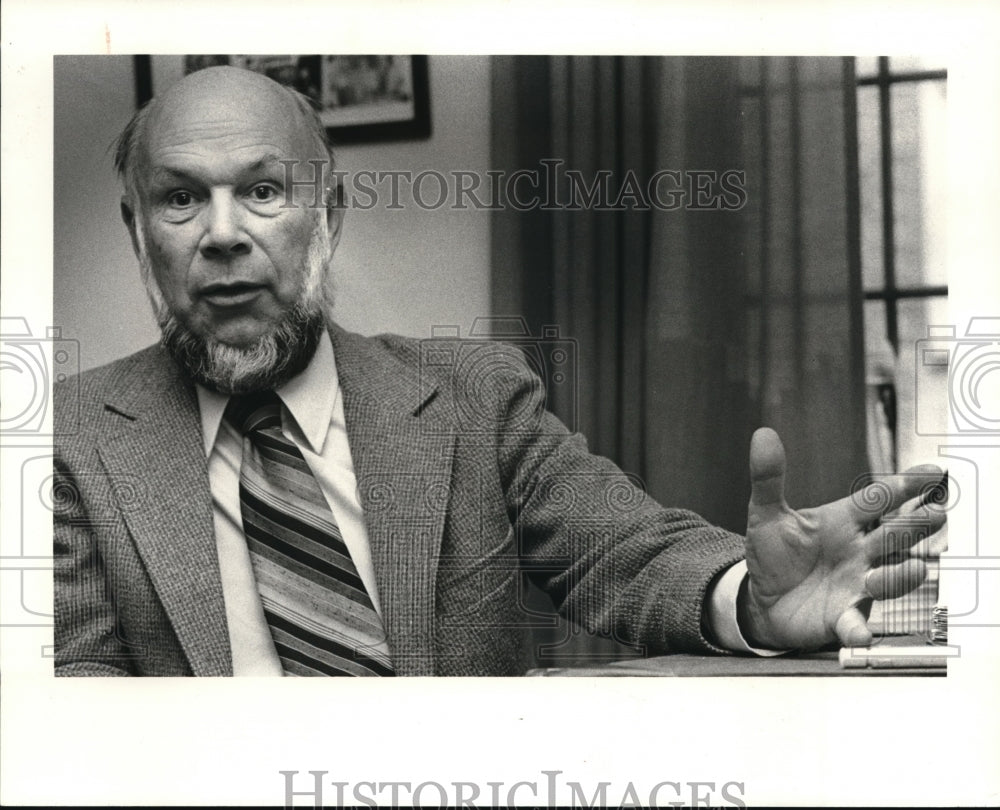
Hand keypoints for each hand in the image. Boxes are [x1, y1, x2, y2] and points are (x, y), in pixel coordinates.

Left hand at [741, 427, 946, 649]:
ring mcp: (856, 584)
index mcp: (843, 522)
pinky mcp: (843, 616)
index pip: (877, 499)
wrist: (762, 598)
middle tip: (934, 514)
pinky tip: (860, 633)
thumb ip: (768, 477)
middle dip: (915, 525)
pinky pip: (856, 624)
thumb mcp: (766, 513)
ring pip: (890, 579)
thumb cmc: (774, 553)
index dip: (903, 486)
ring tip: (911, 568)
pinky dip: (858, 629)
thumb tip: (763, 435)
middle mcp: (858, 551)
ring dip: (901, 575)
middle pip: (894, 535)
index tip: (930, 473)